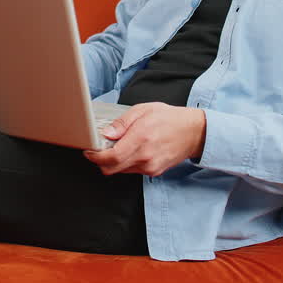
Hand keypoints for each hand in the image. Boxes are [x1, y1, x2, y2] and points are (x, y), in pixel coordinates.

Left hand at [83, 103, 205, 176]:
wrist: (193, 132)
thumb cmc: (169, 118)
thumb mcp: (143, 110)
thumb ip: (122, 123)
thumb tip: (106, 133)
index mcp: (141, 139)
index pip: (111, 157)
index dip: (95, 156)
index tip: (89, 151)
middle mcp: (145, 157)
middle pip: (111, 169)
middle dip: (100, 161)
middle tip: (99, 149)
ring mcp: (150, 167)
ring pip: (120, 171)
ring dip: (114, 162)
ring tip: (119, 146)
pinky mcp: (154, 172)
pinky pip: (132, 171)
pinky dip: (126, 163)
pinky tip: (132, 150)